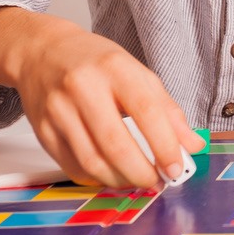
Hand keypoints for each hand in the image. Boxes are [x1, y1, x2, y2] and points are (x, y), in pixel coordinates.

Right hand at [7, 26, 202, 190]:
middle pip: (115, 144)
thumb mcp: (137, 73)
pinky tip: (111, 174)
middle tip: (157, 181)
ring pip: (92, 162)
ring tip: (137, 180)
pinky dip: (97, 178)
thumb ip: (167, 109)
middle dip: (141, 172)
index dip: (165, 145)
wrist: (41, 53)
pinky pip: (72, 167)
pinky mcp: (42, 131)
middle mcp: (83, 88)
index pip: (146, 111)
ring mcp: (58, 111)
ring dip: (120, 180)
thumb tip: (192, 145)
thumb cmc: (95, 63)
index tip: (176, 168)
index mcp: (114, 68)